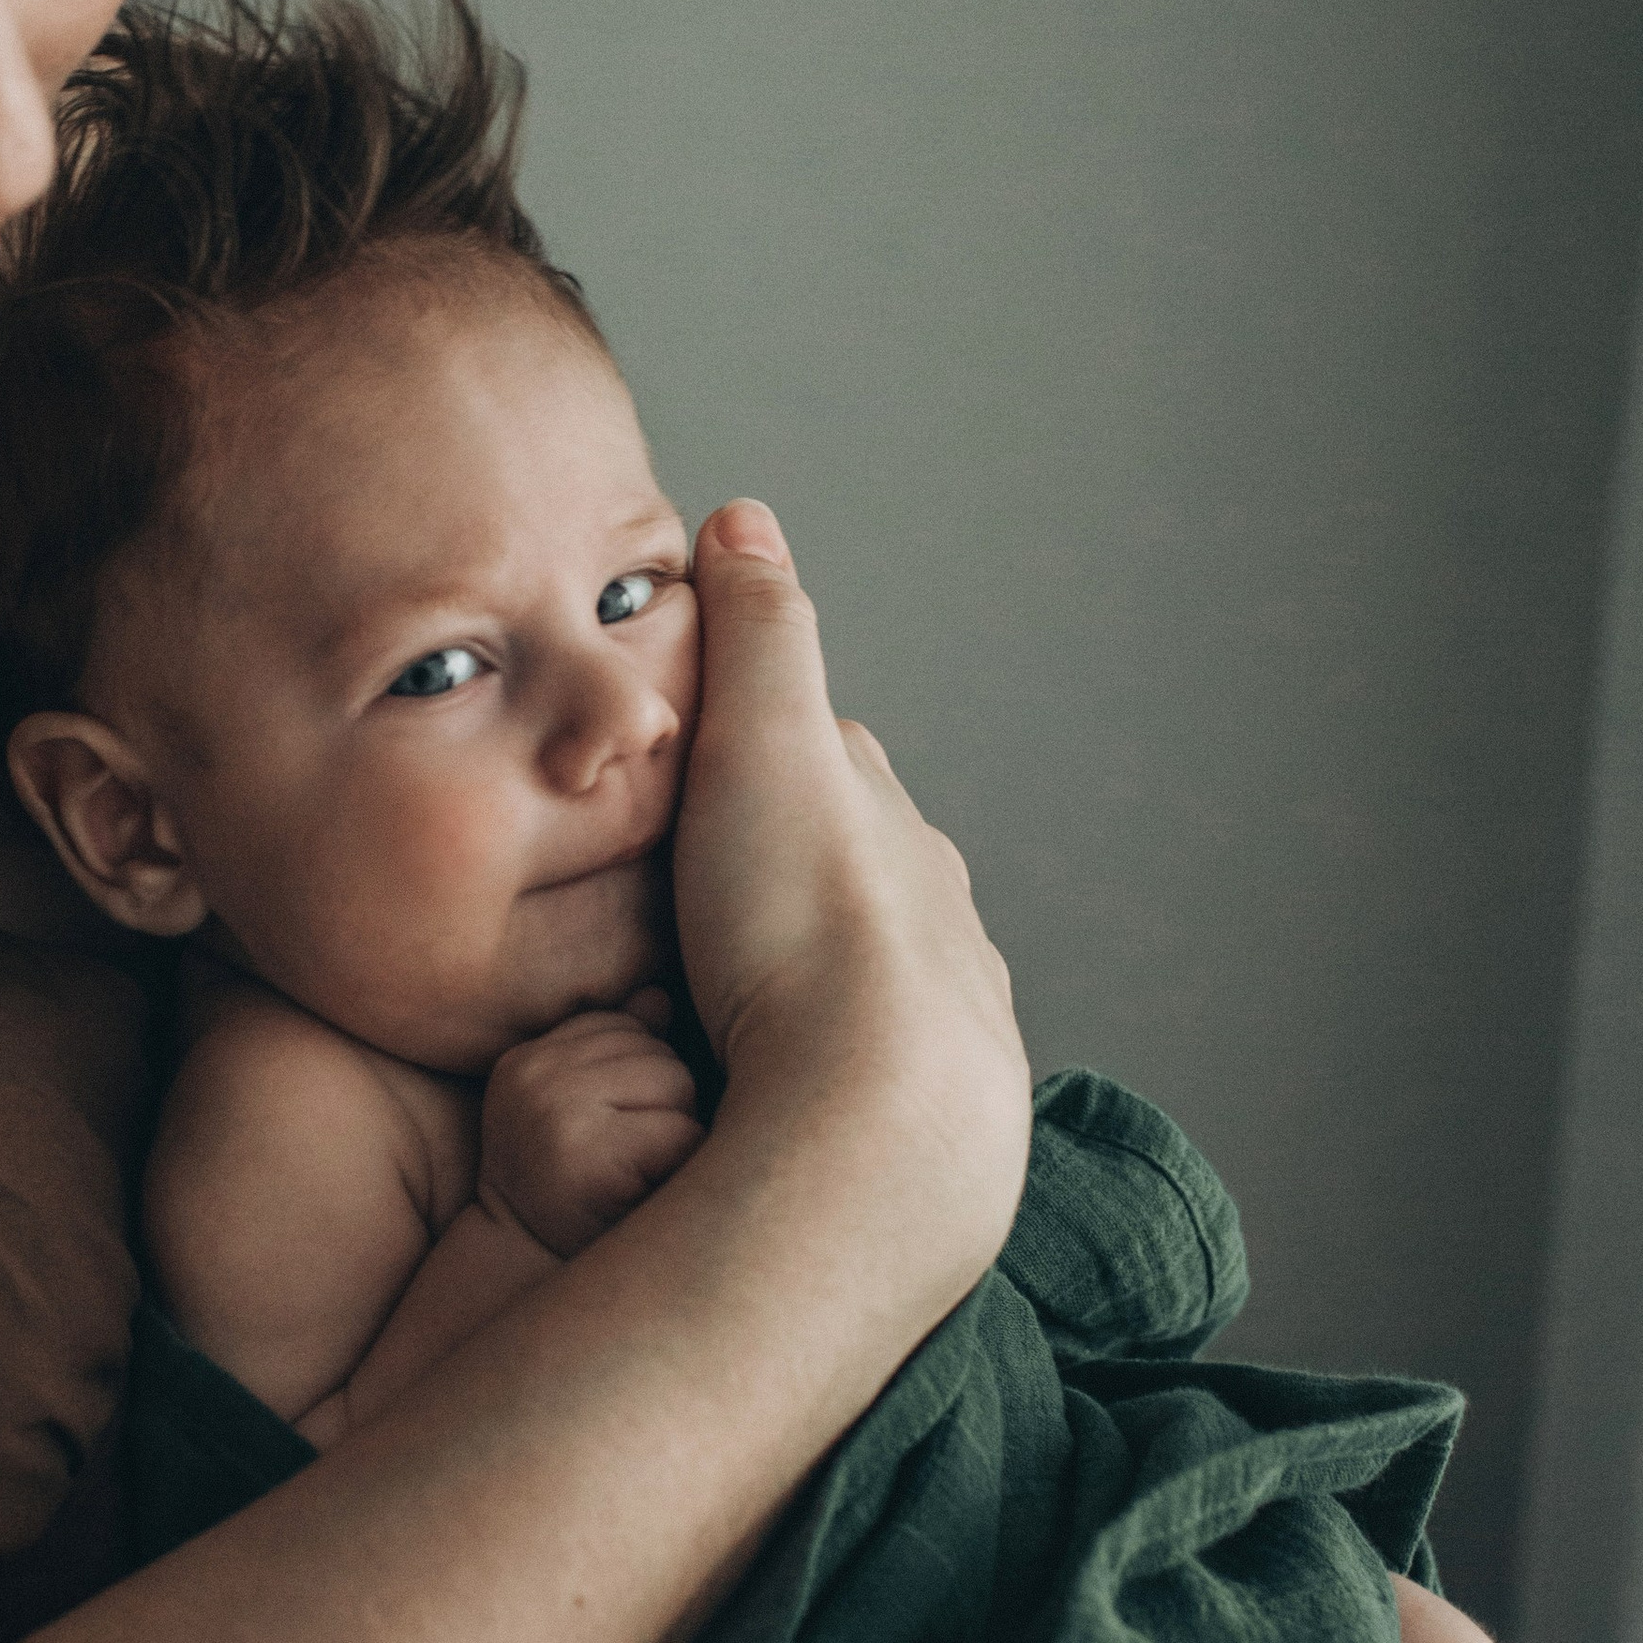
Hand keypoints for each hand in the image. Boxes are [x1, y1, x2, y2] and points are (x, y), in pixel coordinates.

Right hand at [478, 995, 704, 1258]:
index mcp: (524, 1061)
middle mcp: (532, 1079)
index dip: (637, 1083)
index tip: (606, 1134)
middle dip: (661, 1106)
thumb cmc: (573, 1196)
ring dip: (675, 1134)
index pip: (624, 1026)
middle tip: (622, 1165)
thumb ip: (614, 1051)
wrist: (530, 1282)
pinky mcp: (592, 1158)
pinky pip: (684, 1133)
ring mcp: (557, 1115)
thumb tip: (660, 997)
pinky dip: (682, 1168)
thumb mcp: (578, 1115)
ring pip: (676, 1085)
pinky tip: (643, 1196)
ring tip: (633, 1177)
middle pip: (656, 1052)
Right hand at [671, 502, 1026, 1291]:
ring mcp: (942, 1016)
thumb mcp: (762, 746)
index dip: (757, 748)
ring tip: (729, 1009)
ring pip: (867, 971)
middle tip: (700, 899)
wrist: (881, 1126)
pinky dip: (821, 1066)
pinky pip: (865, 1073)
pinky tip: (776, 1091)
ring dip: (808, 977)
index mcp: (890, 821)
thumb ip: (755, 635)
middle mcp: (936, 909)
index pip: (824, 759)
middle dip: (790, 868)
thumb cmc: (803, 928)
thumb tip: (744, 516)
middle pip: (852, 868)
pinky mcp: (930, 1117)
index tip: (699, 758)